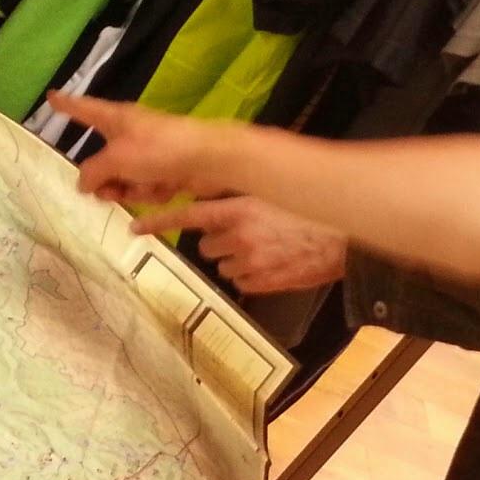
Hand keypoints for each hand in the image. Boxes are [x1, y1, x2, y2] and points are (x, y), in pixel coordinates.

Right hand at [47, 91, 235, 206]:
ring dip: (129, 189)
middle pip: (104, 158)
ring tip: (141, 189)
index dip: (67, 105)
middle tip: (103, 191)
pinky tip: (164, 192)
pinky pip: (147, 187)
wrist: (208, 161)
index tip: (51, 97)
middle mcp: (132, 133)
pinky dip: (152, 193)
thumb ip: (93, 171)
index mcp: (117, 118)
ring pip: (124, 178)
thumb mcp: (116, 159)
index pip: (84, 109)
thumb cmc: (158, 149)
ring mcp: (151, 154)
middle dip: (104, 178)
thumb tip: (83, 183)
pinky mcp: (168, 172)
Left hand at [132, 196, 349, 293]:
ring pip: (223, 263)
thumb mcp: (276, 195)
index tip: (134, 227)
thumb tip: (222, 203)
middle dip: (220, 239)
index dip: (158, 222)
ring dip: (236, 257)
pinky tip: (273, 263)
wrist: (345, 242)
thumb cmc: (314, 214)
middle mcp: (239, 237)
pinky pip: (242, 281)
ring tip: (266, 248)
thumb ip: (246, 198)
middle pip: (207, 244)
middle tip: (247, 233)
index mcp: (240, 209)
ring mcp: (249, 263)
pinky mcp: (261, 283)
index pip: (187, 216)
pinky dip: (252, 274)